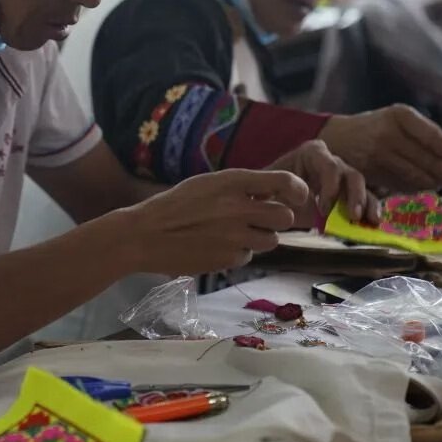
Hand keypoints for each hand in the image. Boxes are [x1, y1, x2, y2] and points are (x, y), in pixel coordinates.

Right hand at [128, 169, 307, 274]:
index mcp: (232, 182)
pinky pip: (248, 257)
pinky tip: (216, 246)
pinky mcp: (229, 259)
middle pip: (284, 217)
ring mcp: (235, 236)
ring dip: (259, 238)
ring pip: (271, 240)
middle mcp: (238, 208)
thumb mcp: (206, 185)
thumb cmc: (174, 205)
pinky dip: (238, 253)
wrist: (145, 235)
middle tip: (259, 219)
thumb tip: (271, 195)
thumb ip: (239, 188)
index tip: (296, 197)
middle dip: (276, 219)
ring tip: (234, 234)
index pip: (283, 182)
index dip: (296, 190)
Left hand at [266, 139, 378, 225]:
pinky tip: (374, 225)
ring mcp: (343, 178)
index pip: (329, 166)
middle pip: (351, 175)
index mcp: (313, 153)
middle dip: (355, 196)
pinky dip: (371, 212)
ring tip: (369, 222)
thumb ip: (280, 191)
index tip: (323, 209)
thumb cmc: (270, 189)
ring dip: (367, 204)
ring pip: (362, 188)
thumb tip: (292, 199)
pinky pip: (367, 201)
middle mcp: (332, 162)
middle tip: (353, 216)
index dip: (330, 187)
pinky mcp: (350, 195)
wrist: (272, 200)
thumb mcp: (269, 187)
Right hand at [318, 105, 441, 192]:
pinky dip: (415, 187)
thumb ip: (428, 133)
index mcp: (398, 115)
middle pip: (426, 159)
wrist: (337, 138)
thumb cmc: (376, 128)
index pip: (430, 134)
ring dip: (432, 182)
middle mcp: (386, 134)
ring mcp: (377, 155)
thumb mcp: (399, 120)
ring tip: (439, 182)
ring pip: (415, 175)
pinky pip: (401, 185)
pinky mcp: (371, 173)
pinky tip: (420, 185)